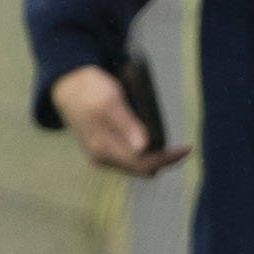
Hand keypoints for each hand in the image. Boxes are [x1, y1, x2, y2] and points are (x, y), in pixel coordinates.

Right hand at [49, 62, 182, 176]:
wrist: (67, 85)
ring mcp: (100, 156)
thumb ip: (127, 124)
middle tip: (181, 146)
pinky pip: (128, 159)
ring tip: (168, 142)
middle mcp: (102, 158)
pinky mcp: (101, 150)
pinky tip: (150, 140)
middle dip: (162, 160)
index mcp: (104, 149)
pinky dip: (142, 152)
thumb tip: (144, 147)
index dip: (167, 159)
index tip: (187, 148)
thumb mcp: (111, 101)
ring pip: (136, 166)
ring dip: (153, 157)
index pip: (144, 164)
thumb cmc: (90, 89)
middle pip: (142, 168)